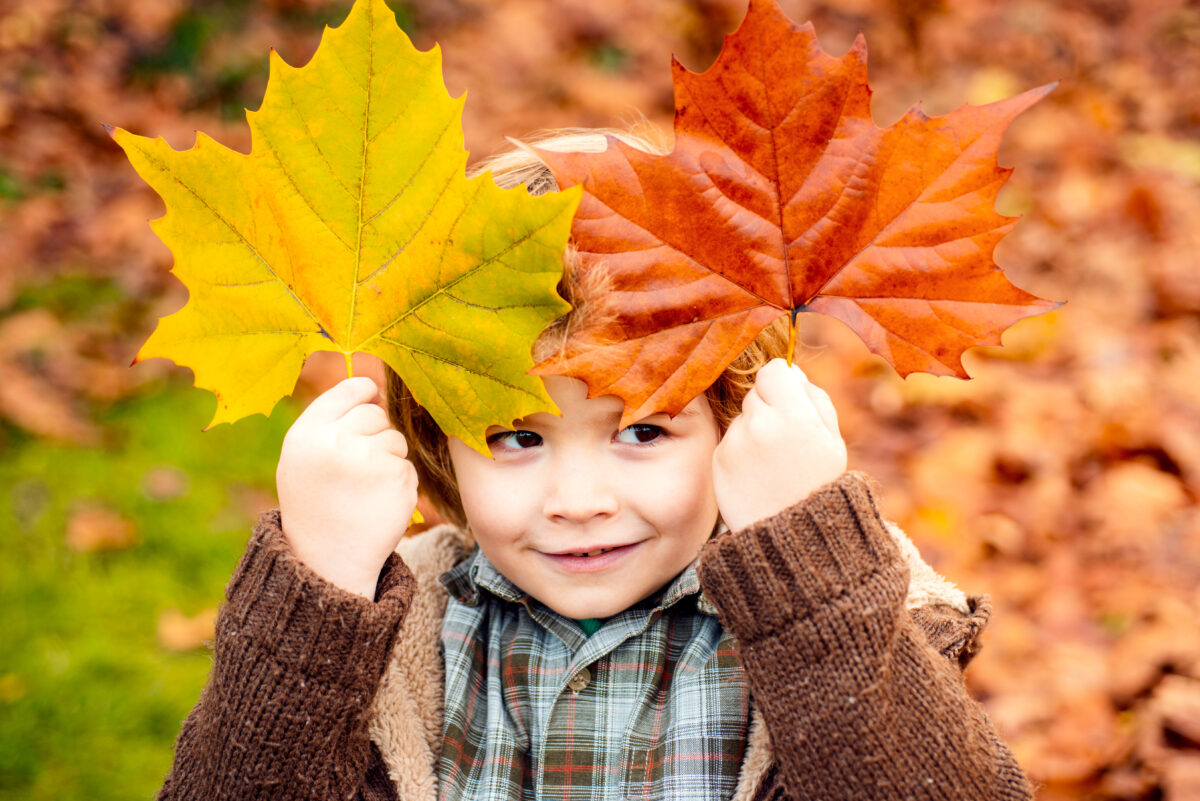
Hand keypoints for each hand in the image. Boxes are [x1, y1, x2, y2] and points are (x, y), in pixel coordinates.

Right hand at [276, 376, 417, 598]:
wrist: (327, 561)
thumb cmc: (315, 504)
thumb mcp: (303, 458)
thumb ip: (330, 422)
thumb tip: (374, 389)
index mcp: (307, 433)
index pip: (349, 388)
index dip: (365, 392)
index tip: (370, 398)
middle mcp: (335, 442)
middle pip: (376, 413)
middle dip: (375, 433)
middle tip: (358, 465)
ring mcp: (368, 460)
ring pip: (396, 439)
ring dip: (388, 458)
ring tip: (364, 488)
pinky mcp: (397, 479)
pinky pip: (407, 465)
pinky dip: (398, 482)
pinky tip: (378, 502)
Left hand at [713, 359, 846, 530]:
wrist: (790, 536)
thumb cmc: (818, 485)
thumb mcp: (833, 440)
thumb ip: (814, 398)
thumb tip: (790, 371)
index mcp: (794, 416)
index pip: (774, 370)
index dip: (783, 382)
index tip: (789, 399)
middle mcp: (760, 424)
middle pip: (756, 392)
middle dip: (770, 408)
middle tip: (786, 440)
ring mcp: (735, 442)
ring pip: (742, 417)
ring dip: (754, 429)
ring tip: (772, 463)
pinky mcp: (719, 458)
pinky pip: (730, 439)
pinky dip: (741, 450)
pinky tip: (757, 473)